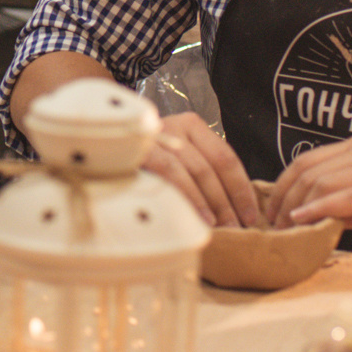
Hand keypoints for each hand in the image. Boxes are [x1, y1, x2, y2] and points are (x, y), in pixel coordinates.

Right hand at [141, 112, 261, 227]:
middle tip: (240, 225)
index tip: (252, 213)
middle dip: (230, 199)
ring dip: (213, 201)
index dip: (242, 187)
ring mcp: (158, 136)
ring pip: (196, 169)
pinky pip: (173, 174)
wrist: (99, 143)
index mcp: (191, 125)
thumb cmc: (144, 160)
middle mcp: (176, 126)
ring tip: (223, 225)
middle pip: (213, 165)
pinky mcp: (142, 150)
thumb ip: (200, 172)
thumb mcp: (176, 158)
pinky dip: (190, 196)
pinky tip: (201, 217)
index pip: (226, 156)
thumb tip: (233, 207)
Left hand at [267, 135, 351, 258]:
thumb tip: (312, 218)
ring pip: (323, 180)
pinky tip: (304, 220)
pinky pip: (348, 197)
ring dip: (296, 206)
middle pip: (308, 169)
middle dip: (283, 198)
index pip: (308, 161)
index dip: (283, 186)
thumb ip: (348, 205)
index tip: (271, 212)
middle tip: (272, 226)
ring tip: (284, 228)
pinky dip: (320, 208)